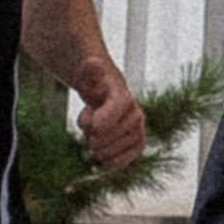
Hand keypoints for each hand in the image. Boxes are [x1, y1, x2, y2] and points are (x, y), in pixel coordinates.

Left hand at [73, 52, 146, 171]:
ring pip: (120, 146)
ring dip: (102, 148)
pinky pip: (130, 156)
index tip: (91, 127)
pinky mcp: (137, 142)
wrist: (103, 94)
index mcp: (122, 94)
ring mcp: (138, 128)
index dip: (106, 118)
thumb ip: (89, 71)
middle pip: (115, 131)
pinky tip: (105, 157)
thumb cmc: (92, 85)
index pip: (120, 105)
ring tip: (93, 137)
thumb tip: (93, 63)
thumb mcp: (86, 75)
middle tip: (87, 125)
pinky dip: (116, 160)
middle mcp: (135, 112)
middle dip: (95, 134)